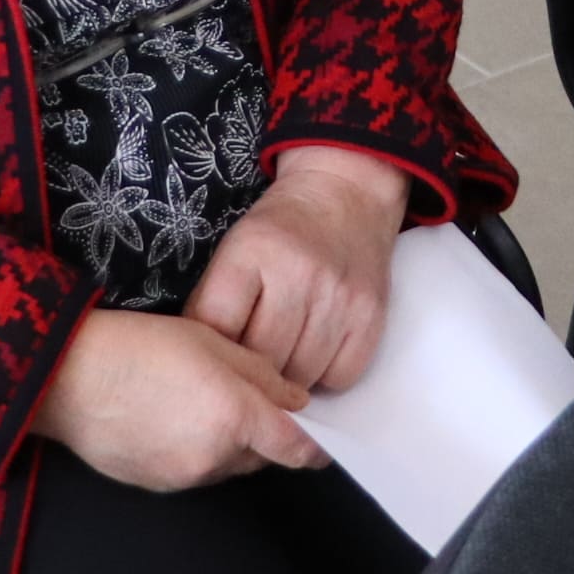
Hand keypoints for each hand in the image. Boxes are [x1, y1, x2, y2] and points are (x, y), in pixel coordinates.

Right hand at [32, 312, 323, 491]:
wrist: (67, 378)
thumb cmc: (137, 347)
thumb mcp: (210, 341)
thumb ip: (260, 374)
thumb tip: (293, 400)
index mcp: (235, 418)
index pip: (295, 448)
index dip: (314, 447)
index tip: (323, 442)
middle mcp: (215, 457)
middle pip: (260, 457)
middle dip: (263, 435)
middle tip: (243, 399)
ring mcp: (184, 477)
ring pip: (226, 465)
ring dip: (227, 443)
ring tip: (196, 402)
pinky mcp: (156, 485)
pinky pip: (192, 471)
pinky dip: (194, 451)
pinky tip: (169, 419)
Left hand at [186, 147, 407, 392]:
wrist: (345, 196)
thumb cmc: (282, 230)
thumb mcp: (234, 249)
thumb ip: (214, 303)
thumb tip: (202, 366)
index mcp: (253, 250)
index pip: (216, 326)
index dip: (212, 348)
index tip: (215, 349)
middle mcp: (299, 273)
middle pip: (262, 358)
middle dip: (252, 366)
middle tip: (252, 352)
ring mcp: (339, 297)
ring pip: (300, 376)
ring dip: (288, 374)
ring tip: (285, 347)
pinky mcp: (370, 317)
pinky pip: (339, 377)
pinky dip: (325, 373)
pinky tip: (317, 346)